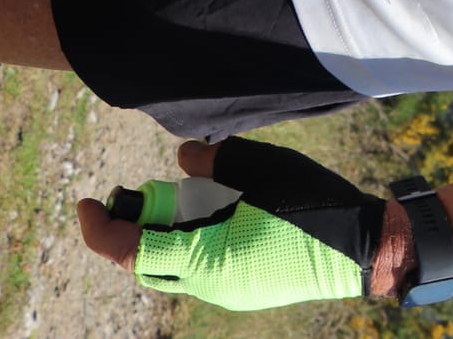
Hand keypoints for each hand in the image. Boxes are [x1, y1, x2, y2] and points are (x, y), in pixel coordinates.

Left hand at [77, 138, 385, 311]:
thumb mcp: (263, 170)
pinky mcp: (246, 290)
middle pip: (145, 265)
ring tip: (181, 200)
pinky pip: (199, 271)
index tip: (87, 202)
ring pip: (172, 270)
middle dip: (130, 231)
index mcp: (204, 259)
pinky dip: (190, 245)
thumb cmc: (313, 204)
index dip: (100, 228)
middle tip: (136, 196)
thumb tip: (182, 160)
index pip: (130, 249)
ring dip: (163, 237)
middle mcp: (208, 284)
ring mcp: (228, 292)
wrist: (365, 248)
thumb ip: (215, 163)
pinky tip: (212, 217)